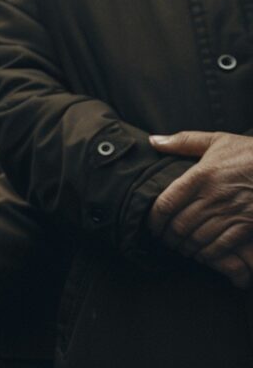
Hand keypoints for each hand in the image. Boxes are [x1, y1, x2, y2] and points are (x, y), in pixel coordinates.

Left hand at [148, 131, 252, 287]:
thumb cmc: (250, 153)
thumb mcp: (217, 140)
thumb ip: (183, 142)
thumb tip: (152, 141)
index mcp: (200, 175)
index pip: (166, 203)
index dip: (154, 220)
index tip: (152, 226)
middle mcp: (213, 195)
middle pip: (179, 225)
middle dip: (169, 237)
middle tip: (165, 241)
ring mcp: (232, 211)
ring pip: (198, 238)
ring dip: (186, 247)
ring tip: (182, 249)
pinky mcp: (248, 224)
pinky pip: (222, 245)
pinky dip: (209, 254)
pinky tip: (204, 254)